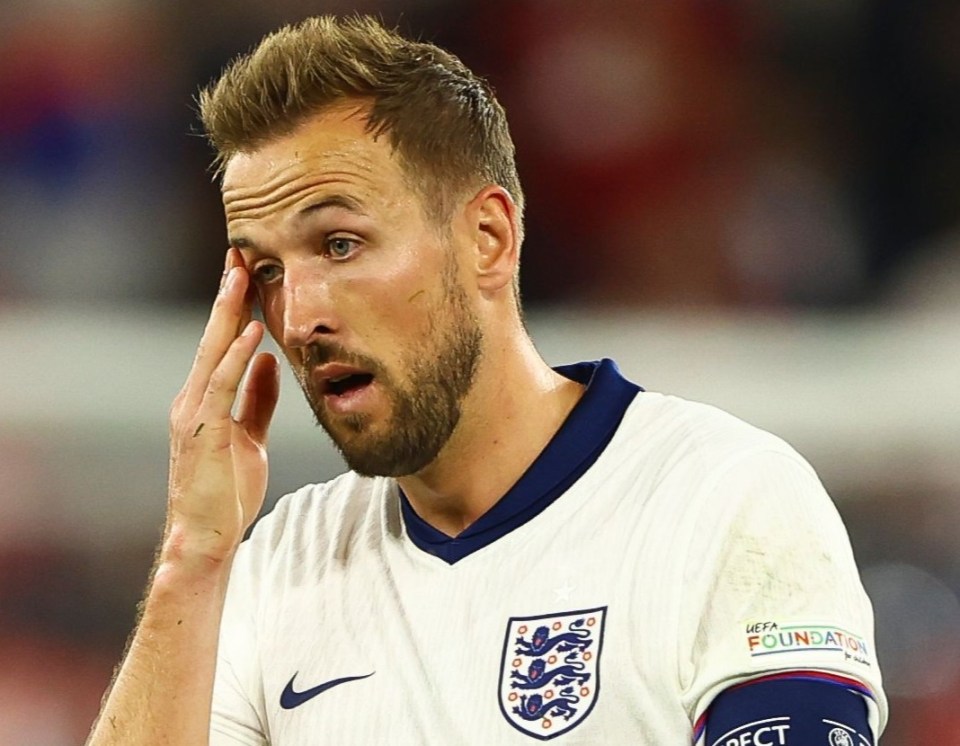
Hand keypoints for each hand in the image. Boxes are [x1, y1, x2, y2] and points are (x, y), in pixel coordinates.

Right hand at [164, 249, 279, 563]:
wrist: (208, 536)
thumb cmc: (227, 490)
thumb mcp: (250, 436)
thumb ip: (257, 399)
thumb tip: (271, 361)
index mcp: (204, 400)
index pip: (220, 344)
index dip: (232, 308)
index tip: (245, 272)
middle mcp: (192, 399)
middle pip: (212, 337)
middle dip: (226, 296)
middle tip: (238, 253)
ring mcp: (193, 414)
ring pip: (212, 352)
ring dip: (228, 313)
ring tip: (241, 276)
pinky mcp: (202, 431)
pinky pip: (221, 386)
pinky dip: (237, 357)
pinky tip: (252, 332)